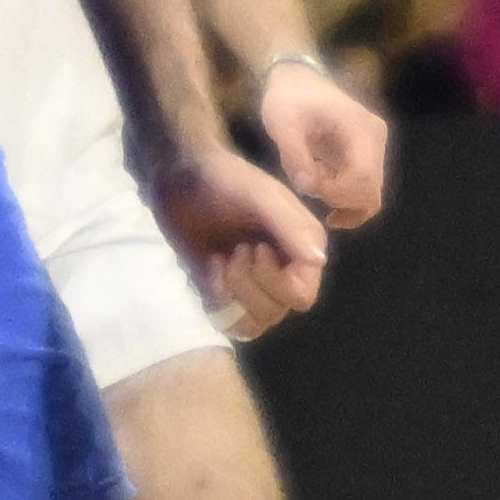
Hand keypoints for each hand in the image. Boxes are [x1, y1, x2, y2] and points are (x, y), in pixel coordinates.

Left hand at [152, 140, 327, 339]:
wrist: (180, 176)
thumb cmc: (222, 179)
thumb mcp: (258, 194)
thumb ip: (290, 225)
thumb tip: (319, 262)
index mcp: (302, 247)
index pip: (302, 294)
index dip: (277, 282)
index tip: (256, 249)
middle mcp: (285, 270)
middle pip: (279, 309)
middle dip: (250, 285)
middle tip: (234, 250)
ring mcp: (255, 285)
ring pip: (257, 321)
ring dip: (234, 294)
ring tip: (221, 260)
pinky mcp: (227, 293)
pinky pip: (233, 323)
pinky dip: (219, 303)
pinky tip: (210, 271)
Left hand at [253, 56, 389, 225]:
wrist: (297, 81)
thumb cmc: (288, 97)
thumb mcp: (282, 122)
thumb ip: (294, 155)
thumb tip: (306, 188)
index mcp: (361, 128)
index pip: (362, 176)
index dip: (335, 192)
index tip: (305, 184)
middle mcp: (376, 140)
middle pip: (370, 192)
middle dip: (335, 199)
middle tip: (306, 184)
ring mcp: (375, 150)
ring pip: (368, 196)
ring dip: (338, 201)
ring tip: (311, 181)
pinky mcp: (367, 158)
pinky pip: (362, 191)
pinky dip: (342, 199)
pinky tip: (319, 187)